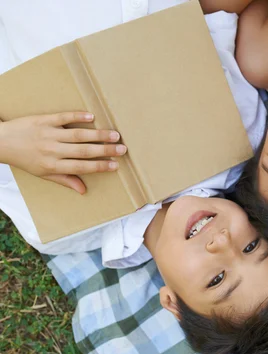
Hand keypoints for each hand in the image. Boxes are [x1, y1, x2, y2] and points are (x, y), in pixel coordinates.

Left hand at [0, 112, 126, 193]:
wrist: (0, 142)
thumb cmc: (24, 159)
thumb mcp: (43, 174)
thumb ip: (65, 179)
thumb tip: (83, 190)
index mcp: (53, 165)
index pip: (81, 167)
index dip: (99, 166)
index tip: (115, 165)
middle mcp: (52, 150)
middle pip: (84, 151)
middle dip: (105, 150)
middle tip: (122, 149)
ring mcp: (48, 134)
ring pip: (78, 135)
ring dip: (98, 135)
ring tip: (114, 135)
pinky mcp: (43, 120)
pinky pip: (63, 118)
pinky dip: (78, 117)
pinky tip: (92, 116)